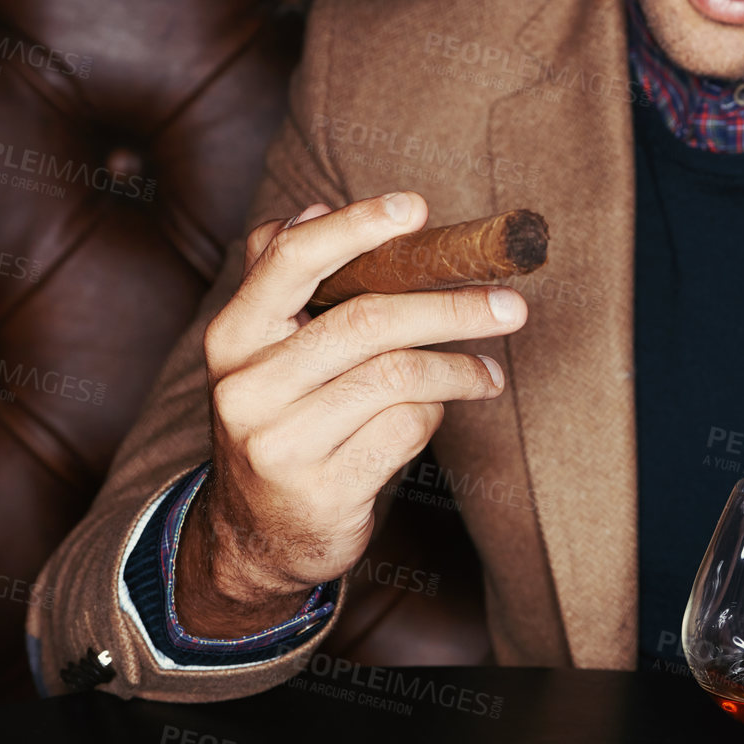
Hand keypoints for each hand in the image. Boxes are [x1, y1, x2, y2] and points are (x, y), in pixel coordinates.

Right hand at [176, 192, 528, 635]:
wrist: (256, 536)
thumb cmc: (283, 422)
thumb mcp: (265, 355)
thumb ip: (286, 287)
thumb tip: (316, 208)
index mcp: (233, 336)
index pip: (291, 260)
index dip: (357, 227)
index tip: (417, 208)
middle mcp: (247, 386)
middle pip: (366, 320)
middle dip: (450, 307)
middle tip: (510, 304)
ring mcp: (281, 442)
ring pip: (396, 377)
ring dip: (459, 368)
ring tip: (490, 371)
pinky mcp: (323, 489)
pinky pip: (405, 430)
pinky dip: (438, 412)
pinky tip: (450, 408)